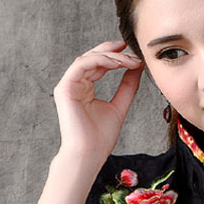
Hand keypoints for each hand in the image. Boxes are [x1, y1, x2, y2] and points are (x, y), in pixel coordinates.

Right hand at [52, 39, 144, 160]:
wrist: (89, 154)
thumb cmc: (100, 138)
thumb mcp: (120, 106)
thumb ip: (127, 86)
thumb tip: (138, 67)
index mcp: (85, 88)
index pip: (99, 64)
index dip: (116, 57)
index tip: (134, 55)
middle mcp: (75, 84)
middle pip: (92, 57)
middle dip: (113, 52)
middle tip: (132, 50)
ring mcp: (68, 85)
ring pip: (88, 58)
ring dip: (110, 56)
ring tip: (129, 59)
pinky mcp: (65, 88)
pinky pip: (82, 65)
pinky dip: (100, 61)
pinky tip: (117, 63)